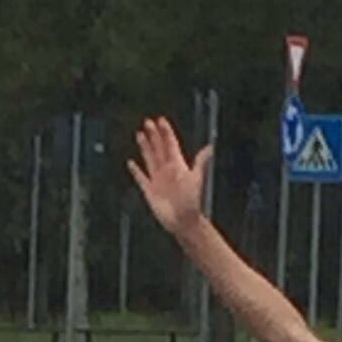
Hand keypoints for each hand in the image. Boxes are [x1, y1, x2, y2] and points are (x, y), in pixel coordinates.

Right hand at [128, 117, 212, 239]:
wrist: (183, 220)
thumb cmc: (191, 201)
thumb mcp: (196, 179)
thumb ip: (200, 162)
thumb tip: (210, 147)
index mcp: (177, 165)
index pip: (170, 144)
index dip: (166, 132)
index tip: (161, 120)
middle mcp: (167, 170)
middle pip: (158, 148)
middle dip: (153, 135)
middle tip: (147, 122)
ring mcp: (157, 179)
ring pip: (149, 159)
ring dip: (145, 147)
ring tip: (139, 135)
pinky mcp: (149, 190)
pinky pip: (141, 178)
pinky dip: (135, 171)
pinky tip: (131, 163)